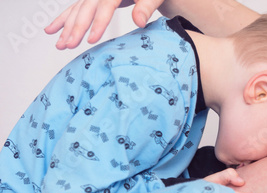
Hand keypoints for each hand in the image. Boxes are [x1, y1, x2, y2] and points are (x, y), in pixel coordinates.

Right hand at [44, 0, 164, 49]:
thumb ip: (146, 8)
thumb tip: (139, 22)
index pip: (105, 6)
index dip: (97, 24)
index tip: (91, 40)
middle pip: (86, 9)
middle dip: (76, 28)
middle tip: (69, 45)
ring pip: (77, 10)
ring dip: (66, 27)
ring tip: (60, 45)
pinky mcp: (93, 1)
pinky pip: (75, 9)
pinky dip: (63, 19)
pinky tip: (51, 30)